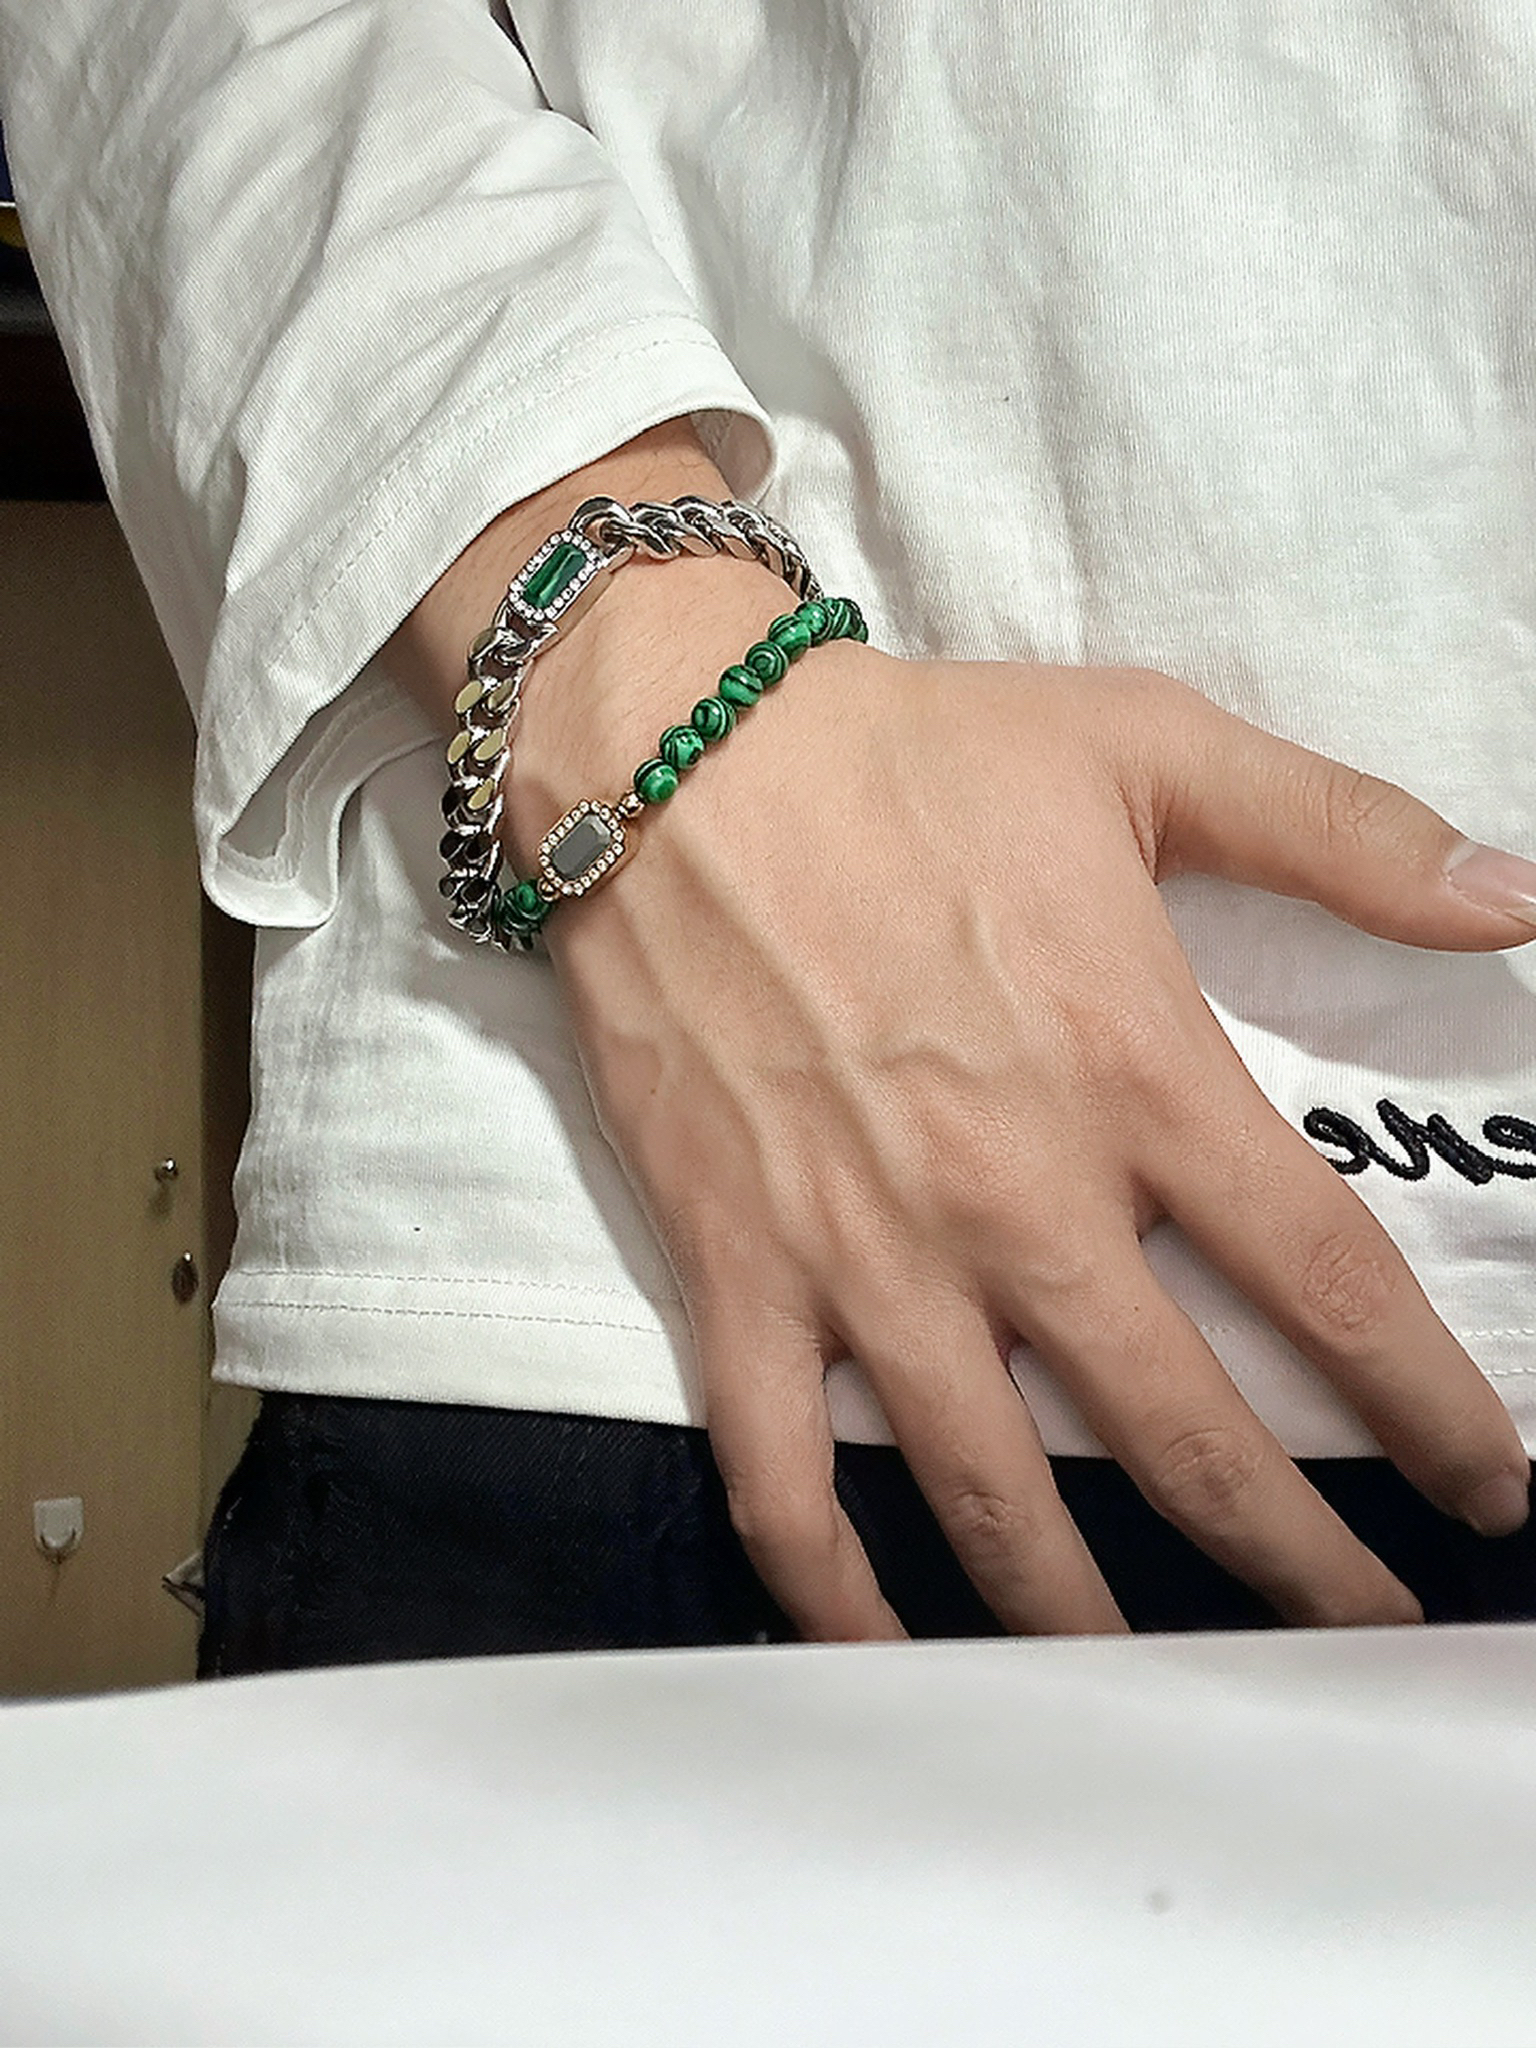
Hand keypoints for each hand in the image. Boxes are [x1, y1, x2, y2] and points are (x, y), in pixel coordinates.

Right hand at [503, 558, 1534, 1637]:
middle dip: (1298, 1560)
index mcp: (1135, 1074)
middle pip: (1187, 1431)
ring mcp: (869, 1255)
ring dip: (1090, 1619)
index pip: (1327, 1284)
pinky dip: (835, 1586)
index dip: (1430, 1410)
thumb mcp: (1148, 746)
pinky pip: (783, 1475)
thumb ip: (1342, 829)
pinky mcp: (739, 1273)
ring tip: (1165, 1694)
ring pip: (996, 1494)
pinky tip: (890, 1650)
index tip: (1490, 1490)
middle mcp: (1016, 1198)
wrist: (666, 759)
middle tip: (1367, 1641)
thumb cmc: (910, 753)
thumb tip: (1518, 898)